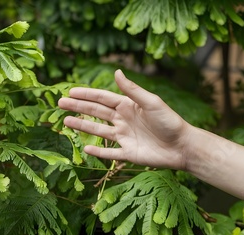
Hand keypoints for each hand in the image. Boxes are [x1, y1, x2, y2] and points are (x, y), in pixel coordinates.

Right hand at [58, 70, 192, 169]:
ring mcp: (125, 137)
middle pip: (96, 112)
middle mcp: (123, 120)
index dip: (86, 94)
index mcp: (128, 106)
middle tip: (60, 103)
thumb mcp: (151, 102)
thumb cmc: (170, 121)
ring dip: (82, 126)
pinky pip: (109, 153)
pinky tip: (85, 148)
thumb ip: (132, 90)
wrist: (183, 146)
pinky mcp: (128, 154)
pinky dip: (98, 151)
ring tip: (66, 121)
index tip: (70, 92)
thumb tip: (116, 72)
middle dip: (78, 107)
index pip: (102, 98)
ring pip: (98, 131)